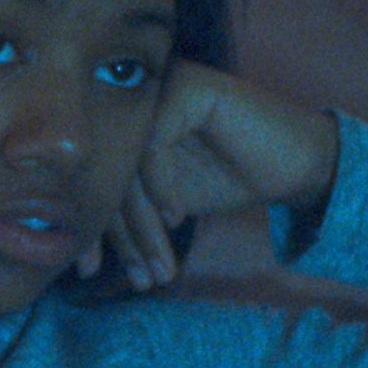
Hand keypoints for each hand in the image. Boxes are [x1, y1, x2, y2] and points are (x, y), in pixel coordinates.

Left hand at [81, 64, 338, 291]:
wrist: (294, 163)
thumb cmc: (227, 177)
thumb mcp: (163, 202)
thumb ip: (123, 211)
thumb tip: (73, 250)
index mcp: (120, 124)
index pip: (90, 178)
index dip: (90, 228)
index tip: (89, 271)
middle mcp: (132, 100)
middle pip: (105, 173)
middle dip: (120, 236)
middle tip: (137, 278)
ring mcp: (158, 89)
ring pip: (126, 164)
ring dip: (143, 225)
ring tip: (159, 265)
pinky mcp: (186, 88)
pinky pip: (153, 144)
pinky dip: (162, 186)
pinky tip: (178, 215)